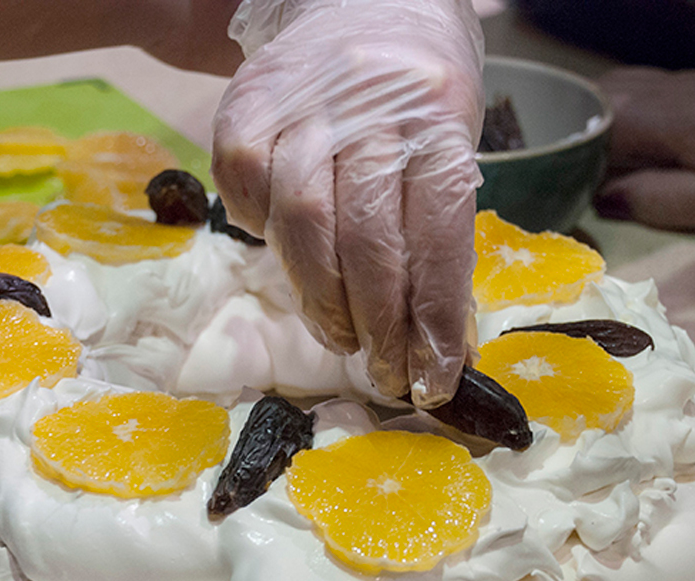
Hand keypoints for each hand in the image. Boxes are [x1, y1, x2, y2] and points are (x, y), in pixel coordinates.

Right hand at [211, 0, 484, 405]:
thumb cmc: (416, 89)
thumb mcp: (450, 141)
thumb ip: (435, 226)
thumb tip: (431, 333)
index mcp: (438, 113)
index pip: (438, 232)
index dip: (434, 316)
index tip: (435, 376)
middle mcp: (368, 105)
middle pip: (365, 237)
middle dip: (377, 324)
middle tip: (385, 370)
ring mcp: (299, 106)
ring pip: (302, 223)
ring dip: (321, 299)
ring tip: (341, 334)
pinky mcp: (244, 110)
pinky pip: (249, 198)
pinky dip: (270, 242)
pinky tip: (296, 258)